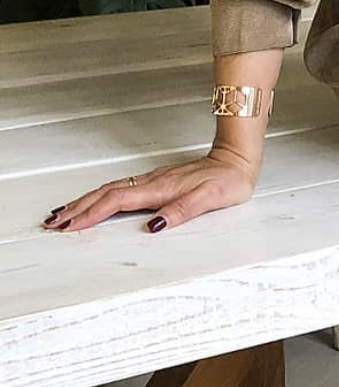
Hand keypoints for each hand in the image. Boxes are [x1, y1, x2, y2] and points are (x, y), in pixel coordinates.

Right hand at [39, 148, 257, 234]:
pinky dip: (99, 196)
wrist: (237, 159)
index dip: (92, 214)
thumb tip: (154, 226)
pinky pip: (119, 187)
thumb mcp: (210, 199)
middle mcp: (151, 182)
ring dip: (83, 202)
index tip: (70, 226)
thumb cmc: (227, 181)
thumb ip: (182, 211)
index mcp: (160, 188)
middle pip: (105, 194)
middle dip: (77, 209)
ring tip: (61, 213)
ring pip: (109, 189)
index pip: (117, 201)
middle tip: (52, 223)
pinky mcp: (155, 180)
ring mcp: (152, 179)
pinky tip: (95, 201)